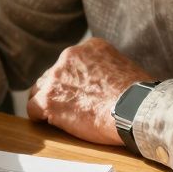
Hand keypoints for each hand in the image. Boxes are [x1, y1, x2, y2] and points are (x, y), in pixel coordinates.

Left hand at [27, 37, 151, 144]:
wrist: (135, 110)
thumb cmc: (139, 97)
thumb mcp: (125, 68)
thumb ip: (107, 70)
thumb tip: (107, 84)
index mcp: (91, 47)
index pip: (73, 62)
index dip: (76, 80)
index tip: (84, 93)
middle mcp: (70, 56)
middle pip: (55, 74)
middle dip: (61, 90)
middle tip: (73, 107)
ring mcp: (56, 77)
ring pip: (40, 89)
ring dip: (50, 102)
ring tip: (63, 117)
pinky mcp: (48, 99)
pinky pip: (33, 108)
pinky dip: (40, 117)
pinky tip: (51, 124)